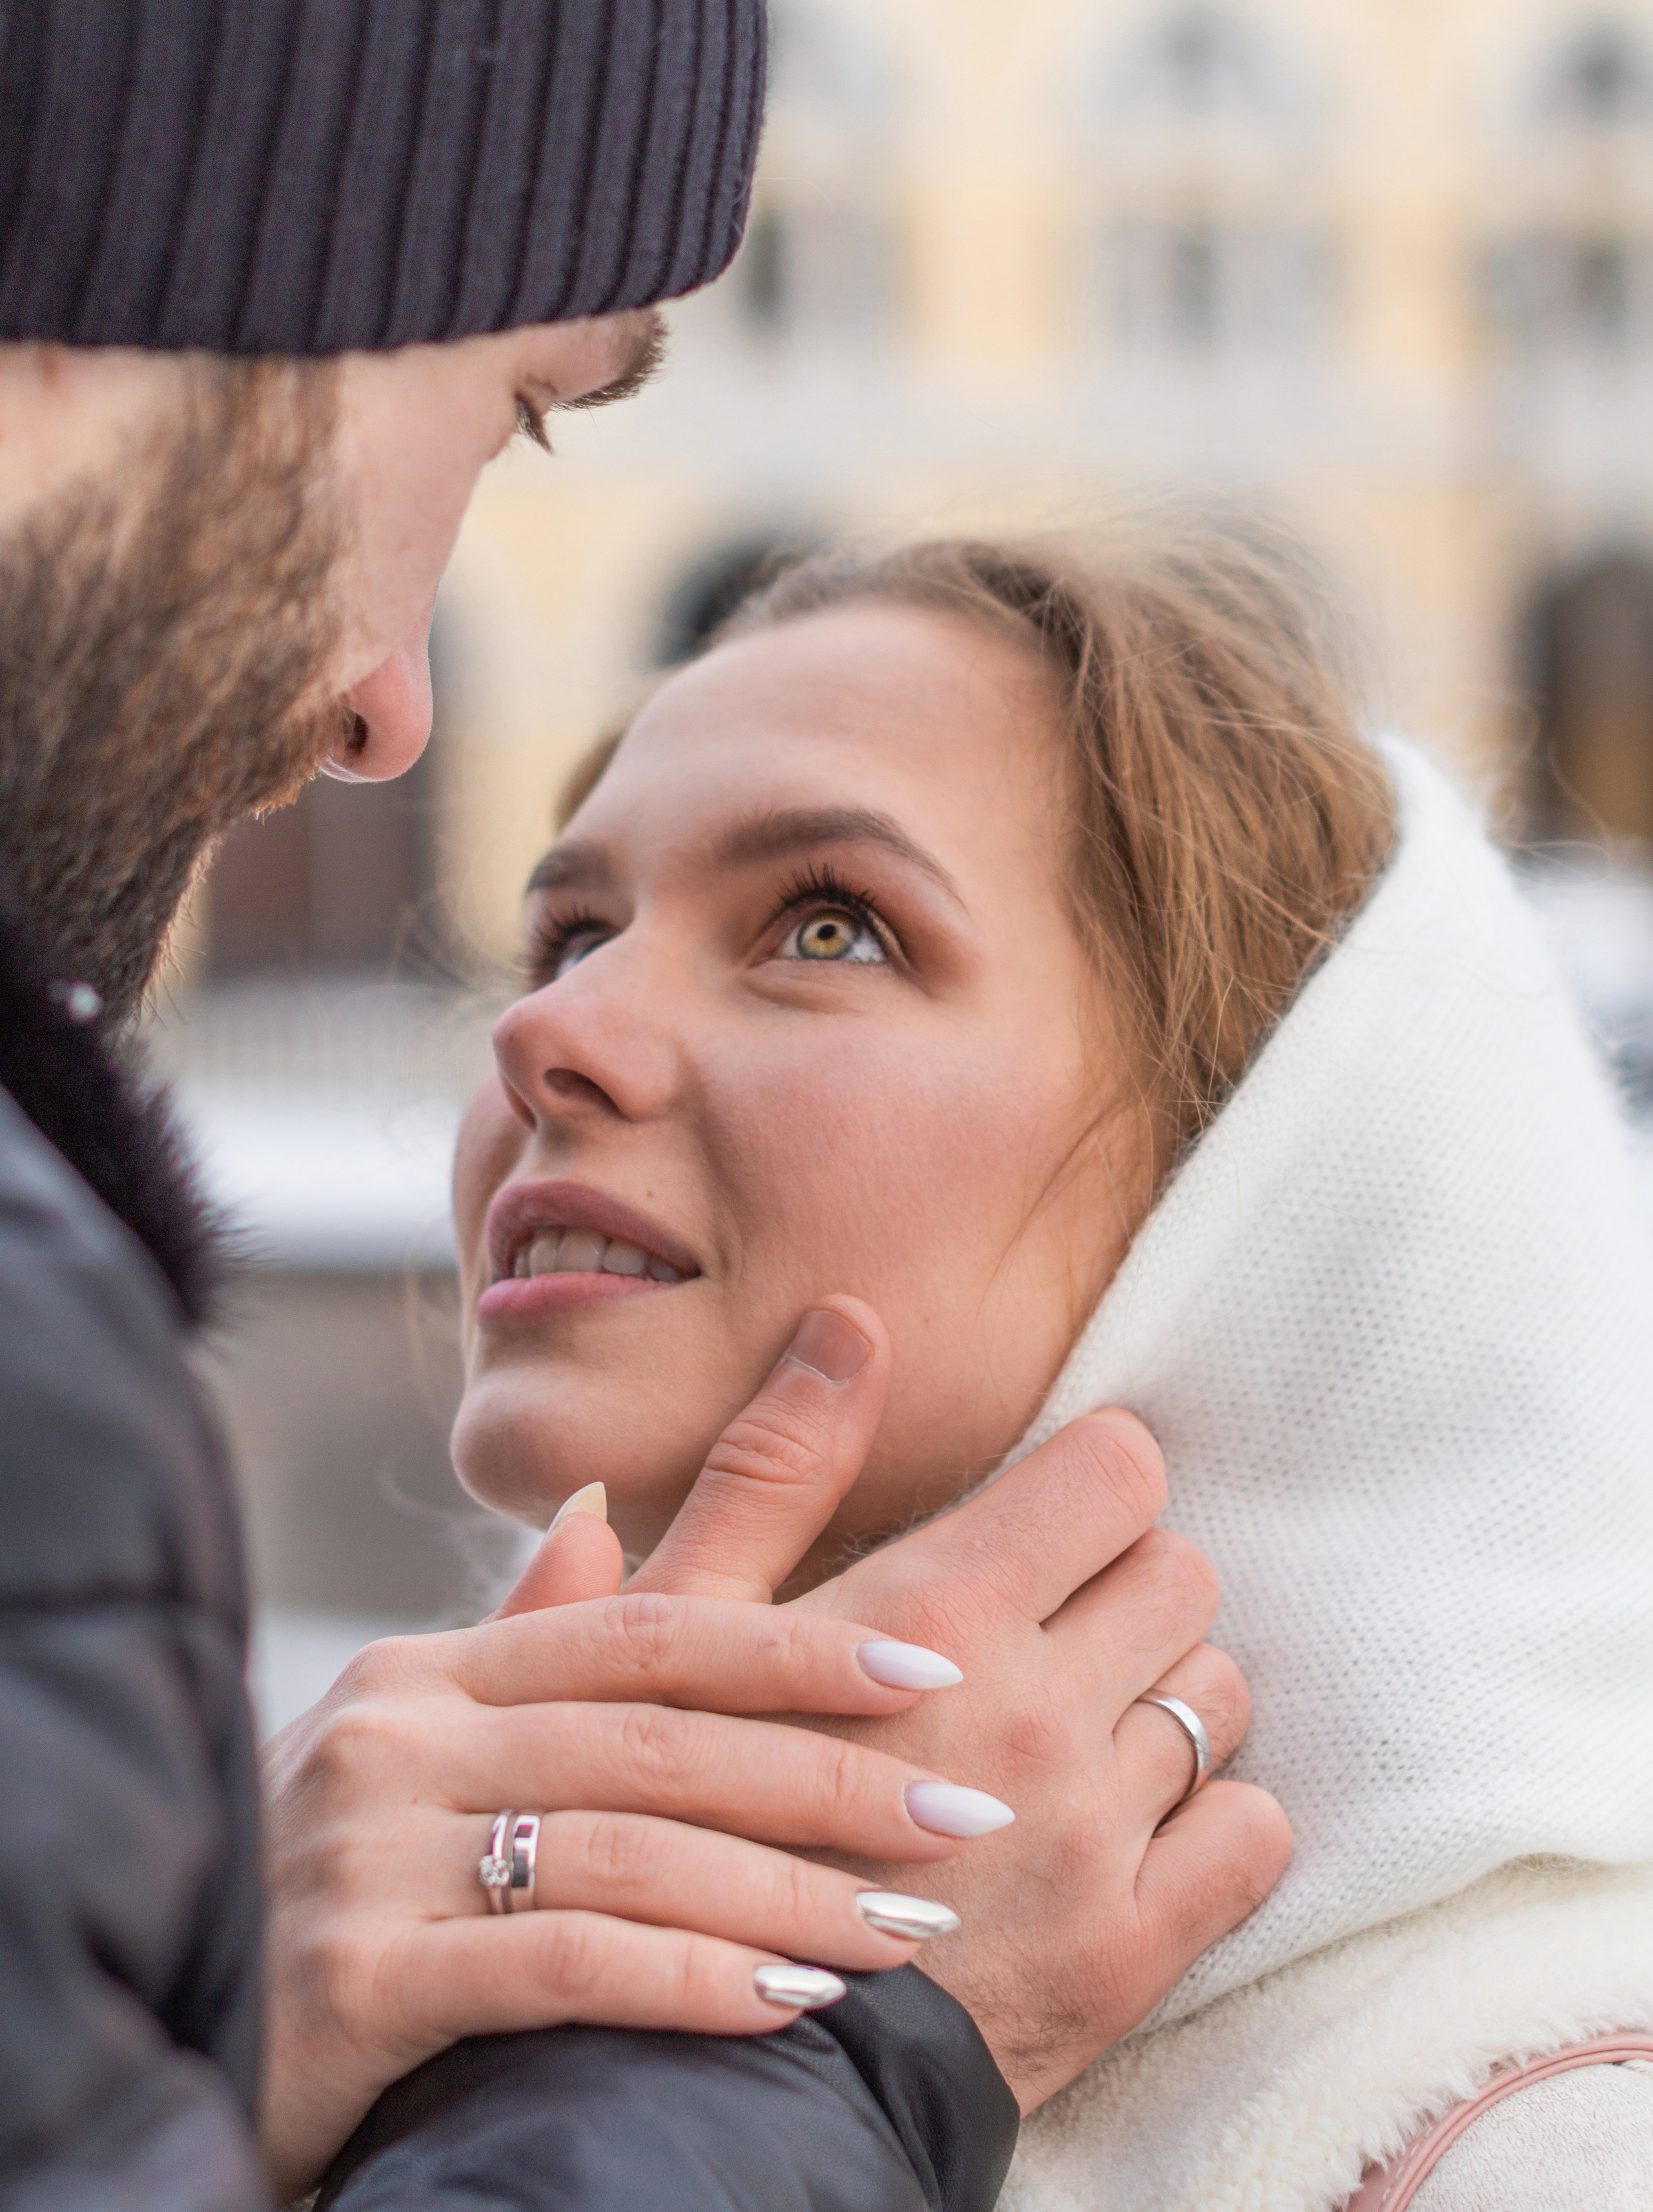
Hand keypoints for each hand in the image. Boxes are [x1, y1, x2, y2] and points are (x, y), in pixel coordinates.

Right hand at [259, 1317, 999, 2197]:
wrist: (195, 2041)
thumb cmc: (346, 1896)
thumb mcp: (426, 1752)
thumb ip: (525, 1644)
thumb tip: (598, 1514)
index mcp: (431, 1671)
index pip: (645, 1630)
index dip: (798, 1646)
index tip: (935, 1669)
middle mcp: (395, 1734)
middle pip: (657, 1737)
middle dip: (828, 1776)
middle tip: (966, 1815)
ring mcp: (364, 1851)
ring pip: (625, 1849)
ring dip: (785, 1893)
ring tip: (912, 1934)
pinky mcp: (349, 1978)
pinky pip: (557, 1966)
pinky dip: (686, 1979)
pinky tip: (789, 2003)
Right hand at [633, 1299, 1292, 2111]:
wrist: (694, 2064)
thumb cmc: (670, 1821)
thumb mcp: (685, 1629)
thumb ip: (775, 1469)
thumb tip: (848, 1324)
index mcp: (936, 1615)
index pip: (1118, 1472)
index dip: (1090, 1484)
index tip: (1049, 1519)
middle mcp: (1036, 1712)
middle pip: (1182, 1572)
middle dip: (1126, 1585)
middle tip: (1052, 1627)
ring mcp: (1093, 1840)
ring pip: (1219, 1696)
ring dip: (1161, 1698)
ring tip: (1074, 1729)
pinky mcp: (1128, 1955)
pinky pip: (1251, 1837)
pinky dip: (1214, 1821)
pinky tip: (1133, 1827)